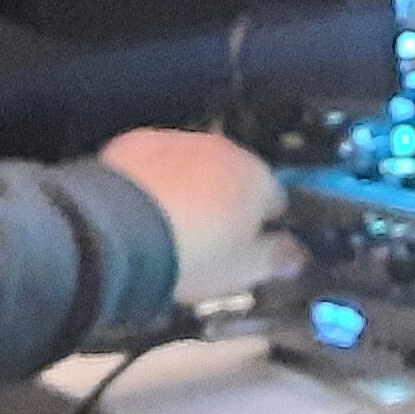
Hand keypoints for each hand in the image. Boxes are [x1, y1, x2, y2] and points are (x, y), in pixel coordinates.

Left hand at [100, 128, 286, 303]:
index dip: (261, 227)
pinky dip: (151, 179)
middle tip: (204, 242)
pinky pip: (153, 161)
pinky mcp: (137, 143)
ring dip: (187, 187)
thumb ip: (276, 258)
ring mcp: (178, 142)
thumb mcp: (243, 271)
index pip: (274, 199)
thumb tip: (294, 256)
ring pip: (192, 165)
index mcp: (256, 178)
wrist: (120, 237)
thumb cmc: (189, 253)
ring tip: (168, 228)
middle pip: (232, 177)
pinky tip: (140, 209)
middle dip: (223, 204)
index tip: (246, 247)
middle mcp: (221, 150)